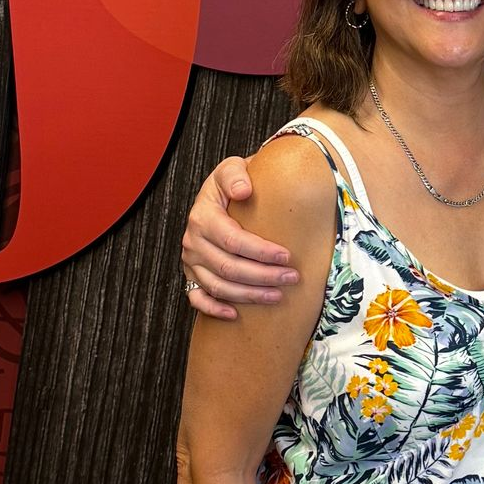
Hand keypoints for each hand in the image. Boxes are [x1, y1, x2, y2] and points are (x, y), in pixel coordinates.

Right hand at [180, 156, 298, 316]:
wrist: (220, 195)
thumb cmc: (233, 183)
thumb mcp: (232, 168)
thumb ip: (236, 174)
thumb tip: (243, 191)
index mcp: (202, 216)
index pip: (233, 240)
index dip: (260, 252)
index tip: (287, 255)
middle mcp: (193, 241)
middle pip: (228, 268)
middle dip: (263, 276)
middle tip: (292, 278)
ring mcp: (191, 261)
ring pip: (218, 287)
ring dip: (249, 295)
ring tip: (278, 296)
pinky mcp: (191, 274)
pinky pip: (197, 299)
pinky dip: (214, 309)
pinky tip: (236, 315)